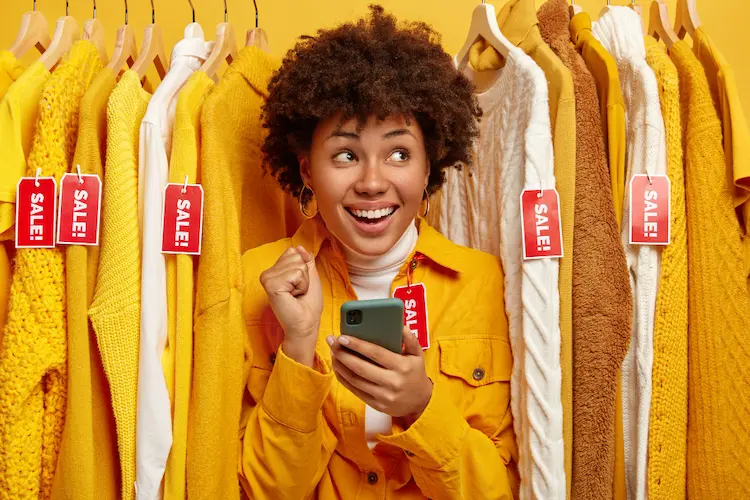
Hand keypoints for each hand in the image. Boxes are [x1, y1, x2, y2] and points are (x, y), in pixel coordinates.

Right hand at [260, 246, 322, 365]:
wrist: (306, 324)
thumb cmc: (308, 305)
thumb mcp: (311, 277)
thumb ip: (306, 260)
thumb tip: (299, 247)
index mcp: (276, 271)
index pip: (293, 252)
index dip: (304, 268)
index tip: (300, 285)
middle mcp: (268, 273)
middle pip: (295, 256)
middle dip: (304, 275)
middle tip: (298, 292)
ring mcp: (268, 278)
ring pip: (297, 265)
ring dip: (303, 281)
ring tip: (296, 295)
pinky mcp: (271, 285)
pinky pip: (295, 273)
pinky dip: (301, 285)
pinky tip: (293, 296)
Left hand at [328, 326, 432, 420]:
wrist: (420, 402)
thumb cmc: (415, 374)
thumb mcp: (418, 355)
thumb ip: (410, 339)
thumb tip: (401, 326)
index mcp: (402, 367)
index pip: (376, 353)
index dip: (357, 344)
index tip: (342, 336)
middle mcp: (392, 382)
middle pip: (360, 367)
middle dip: (343, 353)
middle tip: (332, 342)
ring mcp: (383, 395)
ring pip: (355, 379)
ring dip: (340, 365)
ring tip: (333, 352)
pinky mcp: (376, 405)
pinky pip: (355, 390)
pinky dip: (343, 378)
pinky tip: (338, 367)